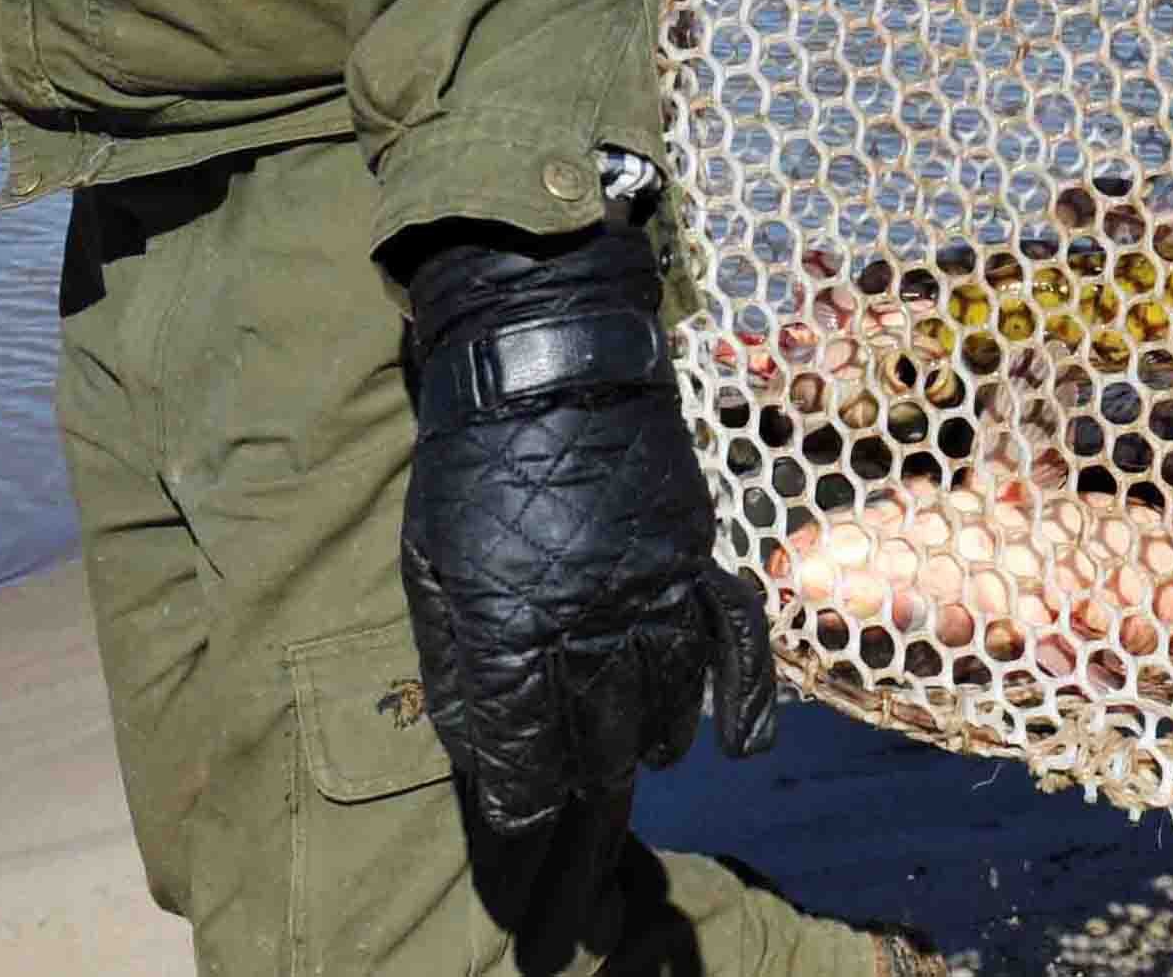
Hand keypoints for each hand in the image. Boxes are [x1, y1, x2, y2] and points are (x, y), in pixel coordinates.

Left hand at [396, 217, 775, 832]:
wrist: (544, 362)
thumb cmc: (471, 463)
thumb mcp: (431, 563)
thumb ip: (453, 657)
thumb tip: (476, 738)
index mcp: (510, 624)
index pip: (524, 747)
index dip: (520, 791)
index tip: (519, 809)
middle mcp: (586, 622)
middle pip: (600, 740)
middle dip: (587, 780)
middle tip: (582, 796)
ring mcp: (650, 590)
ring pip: (666, 702)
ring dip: (652, 741)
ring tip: (640, 752)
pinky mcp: (693, 557)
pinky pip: (729, 641)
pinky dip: (741, 696)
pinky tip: (740, 742)